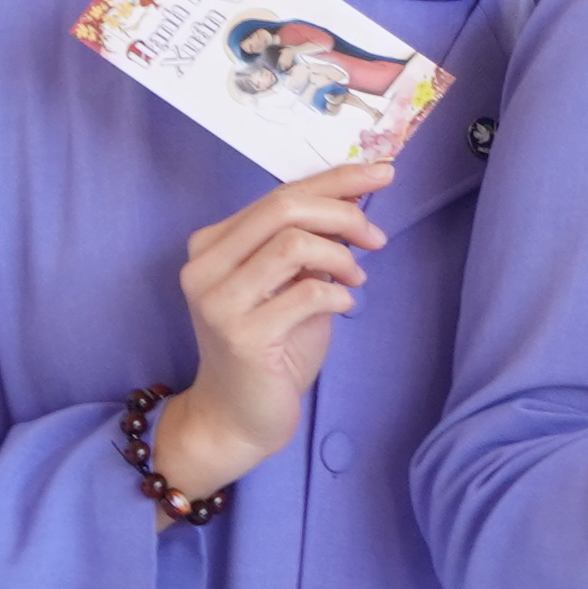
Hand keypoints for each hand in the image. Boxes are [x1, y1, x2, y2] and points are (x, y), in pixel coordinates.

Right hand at [151, 162, 390, 496]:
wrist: (238, 415)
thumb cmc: (272, 346)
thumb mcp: (291, 283)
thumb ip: (309, 243)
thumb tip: (355, 196)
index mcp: (213, 244)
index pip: (279, 195)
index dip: (336, 180)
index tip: (383, 172)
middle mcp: (205, 266)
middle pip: (283, 209)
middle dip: (343, 213)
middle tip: (377, 238)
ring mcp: (218, 301)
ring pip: (293, 244)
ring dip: (341, 257)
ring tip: (356, 280)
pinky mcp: (240, 335)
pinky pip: (306, 293)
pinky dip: (338, 295)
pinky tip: (343, 307)